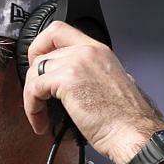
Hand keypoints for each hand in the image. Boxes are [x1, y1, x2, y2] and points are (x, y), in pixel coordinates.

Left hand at [22, 22, 163, 163]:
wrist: (133, 132)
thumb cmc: (127, 119)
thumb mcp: (111, 85)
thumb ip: (93, 76)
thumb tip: (78, 85)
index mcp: (99, 50)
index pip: (59, 31)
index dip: (41, 45)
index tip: (37, 64)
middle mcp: (87, 51)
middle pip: (43, 51)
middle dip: (32, 74)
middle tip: (35, 94)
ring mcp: (76, 62)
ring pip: (35, 70)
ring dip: (31, 96)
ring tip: (40, 116)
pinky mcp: (66, 80)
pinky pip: (34, 89)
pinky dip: (32, 107)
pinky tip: (41, 122)